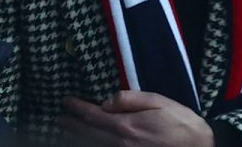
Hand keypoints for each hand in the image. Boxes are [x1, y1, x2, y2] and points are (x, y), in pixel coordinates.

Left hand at [58, 91, 213, 146]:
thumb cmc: (181, 123)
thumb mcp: (158, 101)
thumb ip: (129, 99)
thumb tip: (106, 102)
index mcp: (126, 126)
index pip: (92, 116)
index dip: (76, 108)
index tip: (65, 102)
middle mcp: (120, 145)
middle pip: (87, 135)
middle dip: (71, 125)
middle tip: (59, 118)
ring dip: (77, 139)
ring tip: (66, 132)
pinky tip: (88, 144)